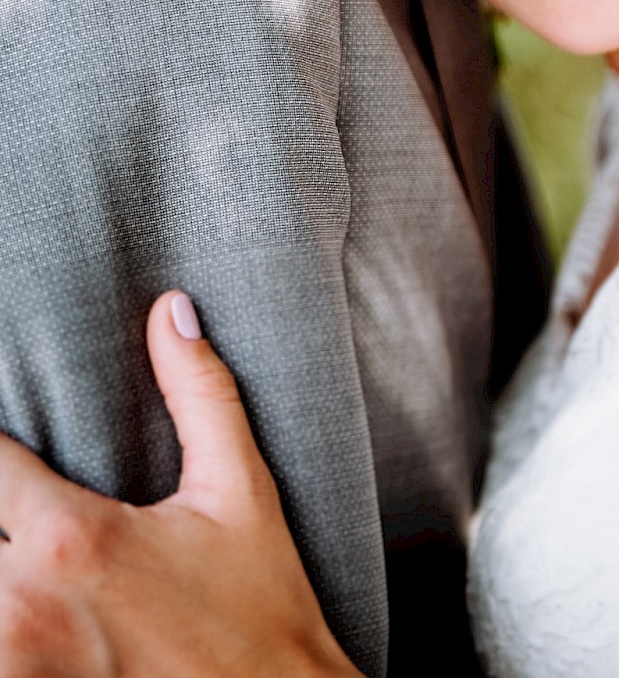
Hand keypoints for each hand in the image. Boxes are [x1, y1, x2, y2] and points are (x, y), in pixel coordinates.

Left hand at [0, 292, 356, 677]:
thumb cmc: (261, 612)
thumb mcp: (241, 491)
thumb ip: (200, 392)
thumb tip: (170, 308)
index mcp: (72, 538)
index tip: (10, 454)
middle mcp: (26, 606)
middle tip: (25, 511)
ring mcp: (17, 668)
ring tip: (23, 563)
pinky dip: (3, 634)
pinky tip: (26, 621)